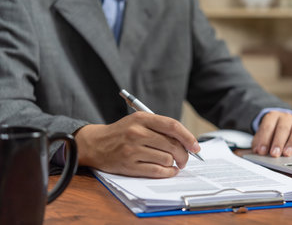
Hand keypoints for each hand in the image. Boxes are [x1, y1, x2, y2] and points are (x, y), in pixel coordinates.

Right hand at [73, 112, 200, 177]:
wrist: (96, 144)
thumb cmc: (122, 132)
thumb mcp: (139, 121)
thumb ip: (160, 127)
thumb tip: (186, 141)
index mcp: (142, 118)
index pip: (172, 126)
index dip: (188, 137)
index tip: (196, 146)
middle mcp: (137, 133)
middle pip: (172, 145)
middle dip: (184, 154)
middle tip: (185, 158)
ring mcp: (132, 150)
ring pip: (166, 159)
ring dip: (174, 163)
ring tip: (173, 163)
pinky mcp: (129, 165)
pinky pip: (156, 171)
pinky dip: (167, 172)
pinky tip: (169, 170)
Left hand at [251, 111, 291, 156]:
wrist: (283, 124)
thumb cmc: (271, 132)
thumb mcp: (263, 135)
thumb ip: (259, 142)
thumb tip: (257, 152)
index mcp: (273, 116)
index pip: (268, 127)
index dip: (264, 139)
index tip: (261, 151)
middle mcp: (286, 118)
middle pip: (283, 129)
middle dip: (278, 142)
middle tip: (274, 154)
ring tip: (287, 154)